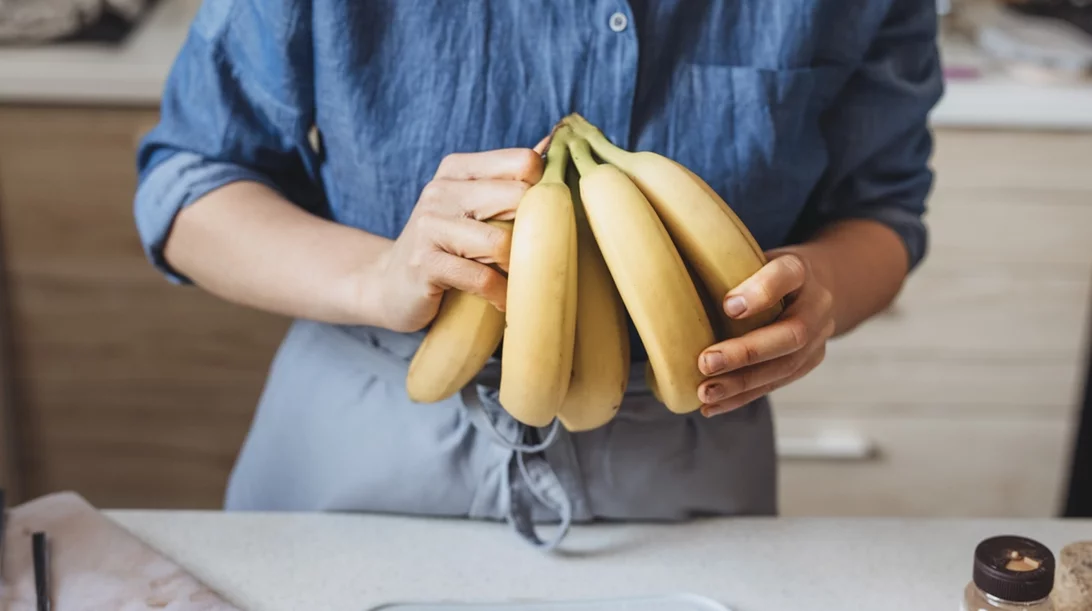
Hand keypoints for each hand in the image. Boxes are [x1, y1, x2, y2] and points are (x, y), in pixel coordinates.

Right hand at [375, 141, 547, 332]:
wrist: (390, 284)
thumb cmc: (446, 246)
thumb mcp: (473, 205)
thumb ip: (509, 179)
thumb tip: (553, 142)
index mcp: (458, 168)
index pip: (524, 162)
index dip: (545, 192)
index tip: (549, 219)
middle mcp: (442, 190)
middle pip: (518, 198)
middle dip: (535, 232)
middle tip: (538, 255)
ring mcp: (430, 225)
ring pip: (501, 242)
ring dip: (518, 268)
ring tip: (519, 280)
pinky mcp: (426, 263)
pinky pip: (481, 278)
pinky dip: (500, 294)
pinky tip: (503, 300)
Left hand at [696, 250, 835, 416]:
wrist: (816, 285)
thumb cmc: (767, 268)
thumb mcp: (753, 252)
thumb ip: (726, 262)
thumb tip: (674, 279)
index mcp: (801, 269)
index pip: (787, 275)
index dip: (761, 292)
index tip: (728, 306)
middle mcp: (817, 305)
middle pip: (791, 333)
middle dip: (747, 352)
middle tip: (706, 362)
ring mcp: (818, 338)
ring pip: (784, 366)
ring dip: (741, 383)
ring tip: (705, 391)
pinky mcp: (807, 363)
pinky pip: (775, 383)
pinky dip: (741, 397)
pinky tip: (711, 405)